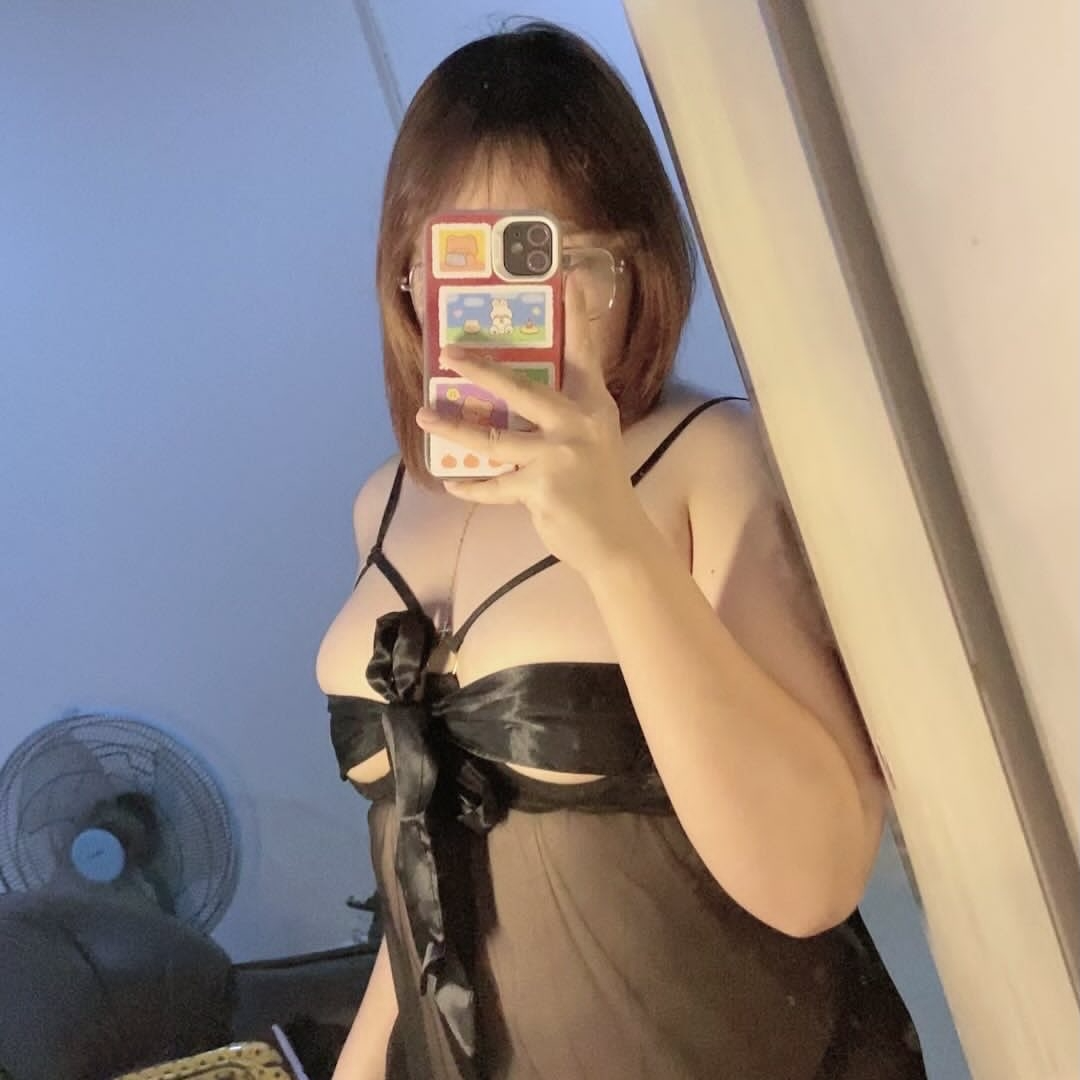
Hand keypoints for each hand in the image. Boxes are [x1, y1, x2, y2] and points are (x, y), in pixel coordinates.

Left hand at [414, 282, 648, 576]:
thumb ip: (561, 416)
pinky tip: (452, 482)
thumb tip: (511, 397)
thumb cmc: (598, 486)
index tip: (572, 274)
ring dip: (453, 427)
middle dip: (481, 369)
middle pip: (521, 388)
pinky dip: (472, 486)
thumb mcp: (590, 439)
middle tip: (450, 354)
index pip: (585, 352)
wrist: (615, 539)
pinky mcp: (542, 488)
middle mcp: (578, 423)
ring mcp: (559, 456)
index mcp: (593, 405)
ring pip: (493, 439)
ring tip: (423, 415)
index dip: (578, 314)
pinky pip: (494, 484)